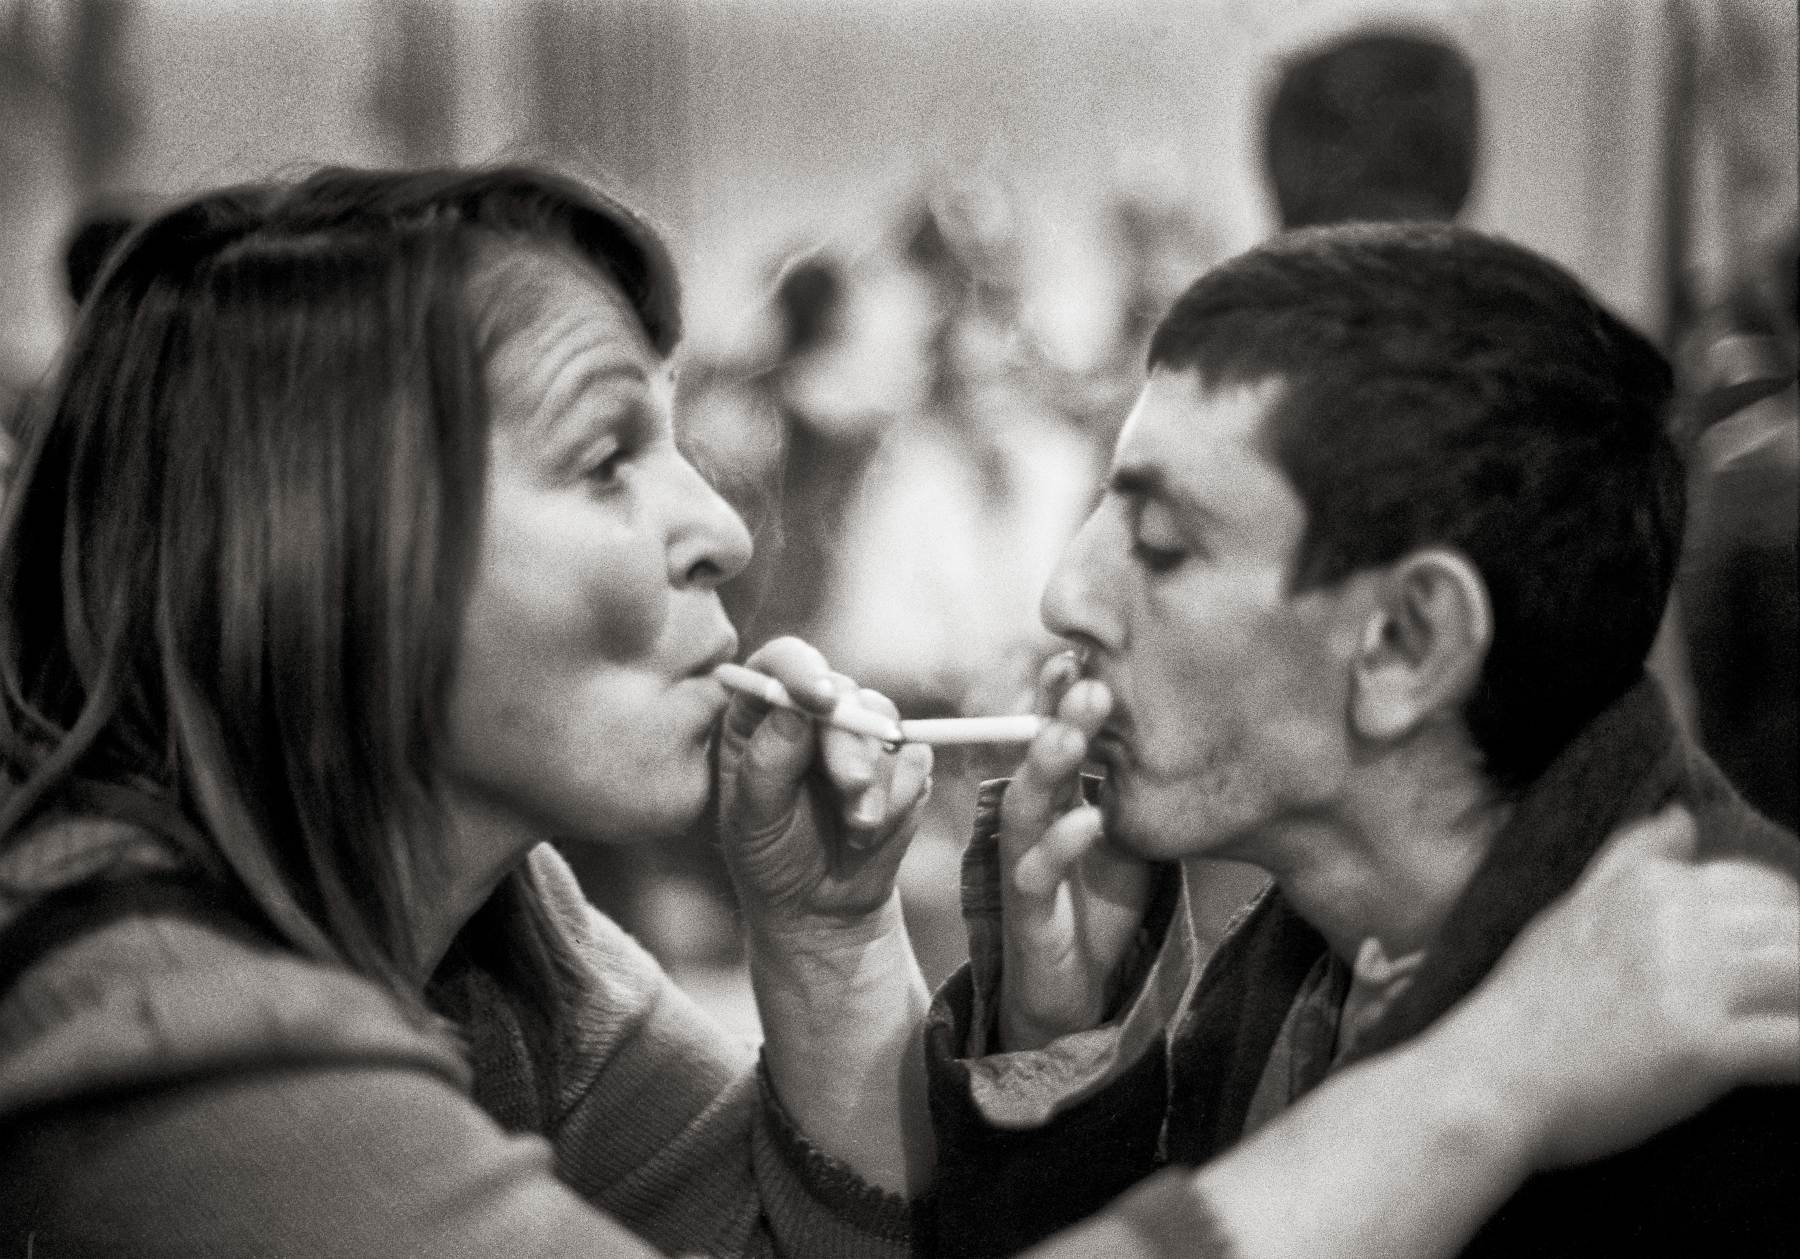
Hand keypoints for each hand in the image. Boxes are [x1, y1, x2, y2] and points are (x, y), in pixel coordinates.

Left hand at [717, 637, 933, 947]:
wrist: (819, 906)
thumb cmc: (770, 857)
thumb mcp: (751, 820)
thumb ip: (767, 765)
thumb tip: (794, 711)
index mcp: (763, 715)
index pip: (782, 662)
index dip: (802, 670)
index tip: (821, 699)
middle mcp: (813, 714)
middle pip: (843, 691)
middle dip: (850, 743)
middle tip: (852, 789)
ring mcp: (861, 735)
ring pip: (884, 722)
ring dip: (876, 782)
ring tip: (856, 829)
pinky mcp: (901, 762)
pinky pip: (915, 760)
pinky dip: (901, 798)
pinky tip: (872, 830)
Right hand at [997, 653, 1155, 1050]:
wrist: (1075, 986)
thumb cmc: (1099, 900)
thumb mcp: (1129, 832)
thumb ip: (1137, 784)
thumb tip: (1188, 724)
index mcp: (1054, 795)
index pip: (1050, 732)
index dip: (1059, 693)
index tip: (1085, 652)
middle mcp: (1031, 820)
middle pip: (1034, 755)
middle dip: (1055, 714)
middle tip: (1088, 680)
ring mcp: (1023, 861)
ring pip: (1025, 804)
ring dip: (1047, 766)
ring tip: (1072, 734)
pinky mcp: (1027, 909)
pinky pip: (1036, 872)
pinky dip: (1061, 844)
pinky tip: (1089, 819)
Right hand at [1443, 803, 1799, 1169]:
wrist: (1485, 1080)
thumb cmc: (1524, 1005)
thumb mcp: (1568, 912)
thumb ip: (1627, 860)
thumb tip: (1682, 814)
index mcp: (1646, 887)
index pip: (1759, 888)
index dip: (1783, 928)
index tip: (1773, 970)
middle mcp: (1672, 921)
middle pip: (1793, 931)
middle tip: (1785, 1004)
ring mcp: (1688, 982)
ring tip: (1791, 1026)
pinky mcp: (1701, 1047)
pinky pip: (1795, 1045)